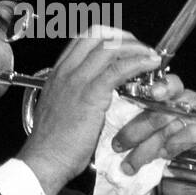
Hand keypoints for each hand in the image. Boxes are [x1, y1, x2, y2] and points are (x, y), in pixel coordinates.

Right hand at [16, 27, 162, 194]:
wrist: (44, 160)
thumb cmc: (53, 144)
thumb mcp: (61, 109)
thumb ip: (77, 96)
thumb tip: (101, 94)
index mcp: (59, 73)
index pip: (85, 38)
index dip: (110, 35)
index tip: (126, 45)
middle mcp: (66, 71)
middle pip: (98, 34)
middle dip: (124, 36)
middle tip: (141, 49)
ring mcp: (77, 80)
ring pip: (109, 46)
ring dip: (136, 47)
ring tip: (151, 57)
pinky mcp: (90, 95)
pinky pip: (118, 69)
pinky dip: (138, 63)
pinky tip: (150, 66)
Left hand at [111, 74, 195, 194]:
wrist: (176, 188)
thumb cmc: (154, 157)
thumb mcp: (137, 136)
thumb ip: (128, 120)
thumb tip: (105, 115)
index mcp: (167, 95)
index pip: (161, 81)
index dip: (153, 86)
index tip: (141, 95)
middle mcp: (185, 101)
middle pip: (163, 104)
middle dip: (137, 127)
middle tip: (118, 145)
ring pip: (173, 121)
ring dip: (149, 145)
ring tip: (131, 164)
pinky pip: (193, 132)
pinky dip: (175, 144)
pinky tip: (163, 155)